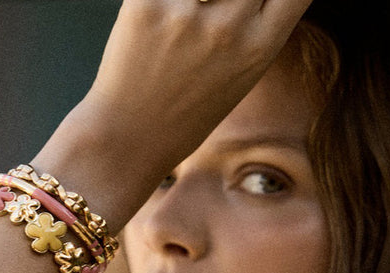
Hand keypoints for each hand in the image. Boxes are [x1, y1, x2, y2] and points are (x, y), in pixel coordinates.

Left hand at [86, 0, 312, 170]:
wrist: (129, 141)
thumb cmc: (181, 114)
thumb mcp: (237, 78)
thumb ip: (254, 28)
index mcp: (260, 48)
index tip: (259, 0)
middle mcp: (231, 29)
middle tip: (207, 16)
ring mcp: (189, 15)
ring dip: (194, 1)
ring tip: (183, 21)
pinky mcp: (146, 3)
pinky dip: (163, 1)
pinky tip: (160, 16)